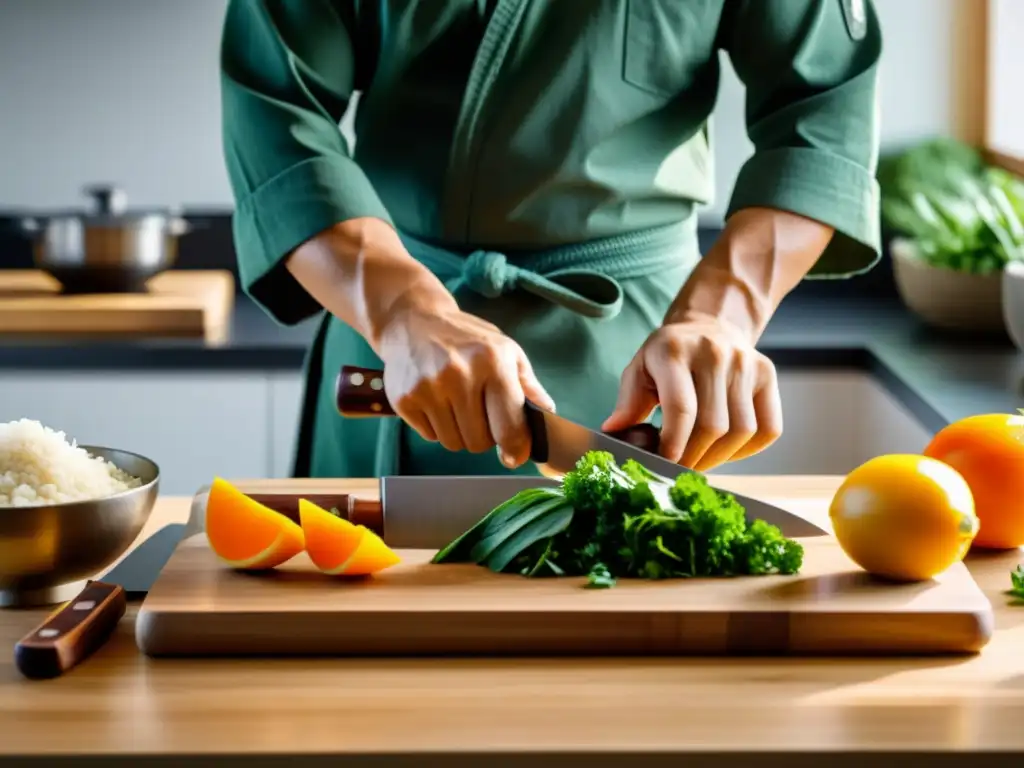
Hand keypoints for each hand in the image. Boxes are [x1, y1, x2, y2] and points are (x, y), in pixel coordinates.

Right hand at [377, 303, 555, 467]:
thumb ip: (528, 385)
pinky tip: (436, 402)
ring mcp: (427, 388)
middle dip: (484, 436)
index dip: (515, 448)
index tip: (514, 455)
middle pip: (479, 442)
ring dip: (459, 433)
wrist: (414, 321)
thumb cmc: (467, 339)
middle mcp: (459, 374)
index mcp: (492, 361)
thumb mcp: (506, 350)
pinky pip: (430, 437)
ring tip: (456, 406)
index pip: (508, 426)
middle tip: (479, 413)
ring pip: (453, 443)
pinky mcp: (403, 399)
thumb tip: (547, 414)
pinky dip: (436, 427)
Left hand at [602, 312, 782, 470]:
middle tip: (680, 469)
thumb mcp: (639, 369)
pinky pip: (768, 428)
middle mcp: (715, 353)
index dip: (674, 444)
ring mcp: (746, 362)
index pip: (681, 408)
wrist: (709, 325)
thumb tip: (614, 432)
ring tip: (700, 460)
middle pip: (713, 425)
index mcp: (675, 351)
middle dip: (694, 457)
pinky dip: (747, 450)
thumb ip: (628, 402)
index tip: (665, 464)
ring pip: (741, 430)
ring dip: (719, 457)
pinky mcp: (767, 375)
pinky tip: (725, 450)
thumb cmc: (667, 356)